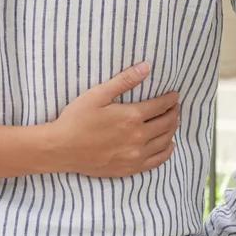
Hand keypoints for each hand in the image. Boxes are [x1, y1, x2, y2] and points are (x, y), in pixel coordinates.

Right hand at [42, 63, 178, 178]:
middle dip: (174, 113)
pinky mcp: (130, 168)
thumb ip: (124, 81)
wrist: (60, 149)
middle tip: (175, 107)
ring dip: (172, 130)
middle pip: (167, 123)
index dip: (171, 99)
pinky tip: (168, 145)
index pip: (161, 106)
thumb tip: (146, 67)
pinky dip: (167, 152)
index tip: (175, 95)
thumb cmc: (76, 119)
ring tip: (172, 122)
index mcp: (132, 117)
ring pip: (165, 142)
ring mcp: (135, 155)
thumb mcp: (98, 94)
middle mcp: (138, 137)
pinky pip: (157, 161)